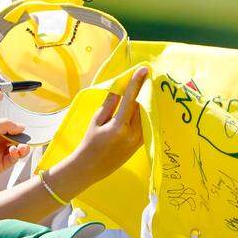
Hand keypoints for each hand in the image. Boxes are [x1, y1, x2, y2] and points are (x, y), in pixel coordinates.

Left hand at [0, 119, 29, 190]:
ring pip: (15, 149)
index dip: (16, 128)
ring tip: (21, 147)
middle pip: (13, 139)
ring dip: (21, 147)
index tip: (23, 129)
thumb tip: (21, 126)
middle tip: (24, 139)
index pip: (7, 128)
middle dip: (20, 138)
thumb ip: (4, 125)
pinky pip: (12, 160)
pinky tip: (15, 151)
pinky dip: (17, 155)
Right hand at [66, 66, 148, 182]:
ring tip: (148, 86)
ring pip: (147, 115)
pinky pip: (147, 125)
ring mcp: (138, 141)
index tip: (143, 70)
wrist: (91, 167)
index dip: (137, 83)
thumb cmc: (89, 143)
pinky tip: (146, 104)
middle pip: (142, 106)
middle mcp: (131, 134)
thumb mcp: (96, 121)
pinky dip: (146, 113)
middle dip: (144, 89)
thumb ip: (109, 104)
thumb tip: (119, 88)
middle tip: (147, 74)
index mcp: (118, 127)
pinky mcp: (140, 145)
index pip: (130, 100)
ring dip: (147, 100)